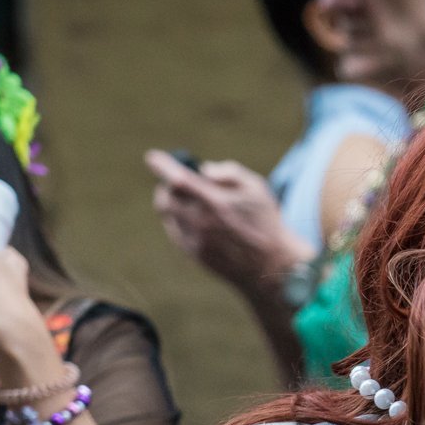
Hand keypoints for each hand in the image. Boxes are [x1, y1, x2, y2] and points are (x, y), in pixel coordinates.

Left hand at [146, 150, 312, 297]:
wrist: (272, 267)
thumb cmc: (266, 223)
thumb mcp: (256, 188)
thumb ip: (229, 172)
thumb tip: (203, 169)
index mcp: (215, 202)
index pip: (178, 179)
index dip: (162, 165)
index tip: (153, 157)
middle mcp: (201, 222)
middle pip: (166, 197)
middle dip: (168, 184)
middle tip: (178, 180)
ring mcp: (195, 240)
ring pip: (168, 214)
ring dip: (173, 202)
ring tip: (191, 200)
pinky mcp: (194, 254)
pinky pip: (175, 230)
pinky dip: (179, 219)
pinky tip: (197, 218)